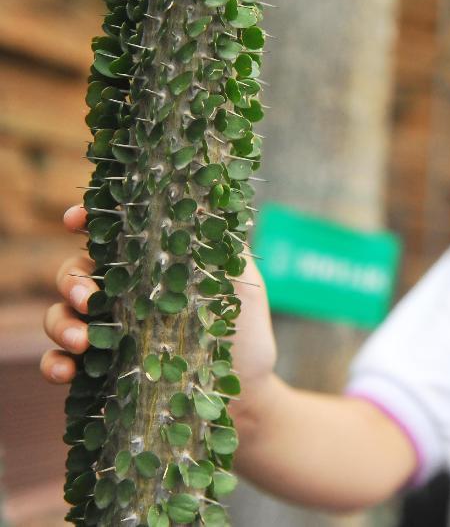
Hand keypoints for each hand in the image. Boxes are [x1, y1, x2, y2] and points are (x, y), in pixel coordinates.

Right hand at [41, 205, 277, 399]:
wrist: (246, 394)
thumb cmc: (246, 335)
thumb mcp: (242, 287)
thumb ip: (223, 250)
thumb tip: (207, 204)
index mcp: (153, 267)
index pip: (111, 236)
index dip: (87, 219)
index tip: (76, 219)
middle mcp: (124, 294)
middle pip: (75, 272)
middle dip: (71, 279)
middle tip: (88, 297)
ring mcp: (110, 332)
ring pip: (60, 313)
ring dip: (60, 322)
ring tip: (82, 340)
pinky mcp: (102, 371)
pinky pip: (60, 362)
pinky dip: (55, 364)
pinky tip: (67, 371)